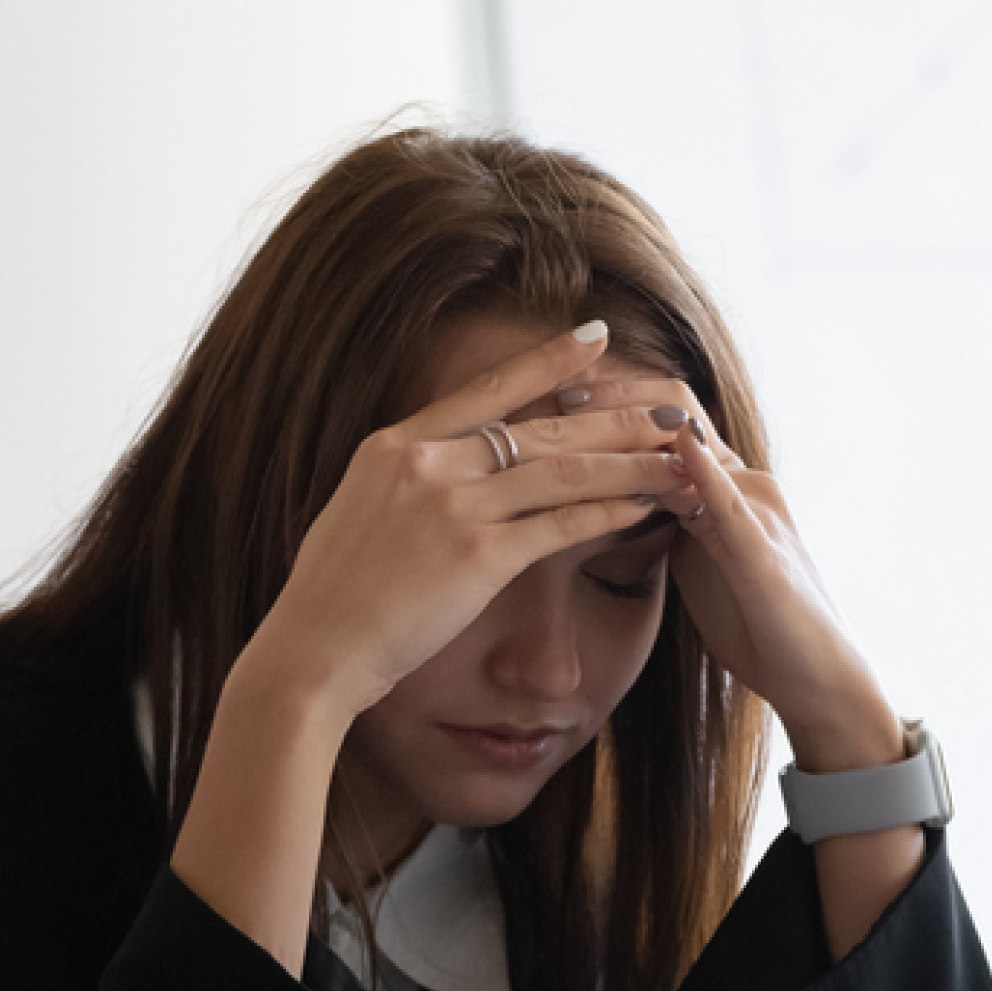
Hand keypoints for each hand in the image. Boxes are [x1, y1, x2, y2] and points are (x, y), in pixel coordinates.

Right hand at [242, 321, 689, 716]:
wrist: (312, 651)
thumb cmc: (330, 598)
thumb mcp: (358, 512)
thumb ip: (403, 483)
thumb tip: (430, 470)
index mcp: (394, 445)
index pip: (487, 389)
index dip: (548, 360)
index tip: (597, 338)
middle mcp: (426, 463)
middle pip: (541, 427)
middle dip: (616, 416)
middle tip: (670, 406)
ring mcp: (453, 507)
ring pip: (564, 471)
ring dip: (629, 462)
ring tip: (679, 455)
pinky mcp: (477, 557)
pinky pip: (559, 525)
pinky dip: (608, 513)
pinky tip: (645, 507)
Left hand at [553, 375, 894, 768]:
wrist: (819, 677)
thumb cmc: (757, 622)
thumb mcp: (701, 560)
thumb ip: (672, 521)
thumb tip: (623, 499)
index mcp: (726, 486)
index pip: (666, 416)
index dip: (611, 399)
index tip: (552, 392)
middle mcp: (745, 483)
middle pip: (676, 410)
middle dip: (612, 395)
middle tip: (551, 390)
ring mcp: (758, 513)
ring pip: (696, 447)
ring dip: (636, 421)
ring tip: (583, 407)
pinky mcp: (764, 555)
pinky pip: (730, 505)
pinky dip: (701, 474)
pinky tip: (675, 451)